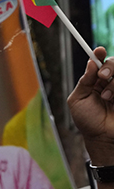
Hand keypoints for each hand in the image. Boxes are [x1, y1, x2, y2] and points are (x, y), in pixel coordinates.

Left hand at [67, 48, 113, 164]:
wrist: (102, 137)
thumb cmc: (87, 121)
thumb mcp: (77, 100)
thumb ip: (83, 81)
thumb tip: (90, 63)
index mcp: (95, 81)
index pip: (99, 62)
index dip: (99, 54)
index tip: (98, 50)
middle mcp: (110, 82)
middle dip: (109, 66)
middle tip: (103, 76)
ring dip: (113, 85)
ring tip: (106, 98)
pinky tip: (113, 101)